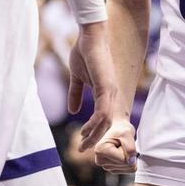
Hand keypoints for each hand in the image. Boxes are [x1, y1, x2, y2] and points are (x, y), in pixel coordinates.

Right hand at [67, 21, 119, 149]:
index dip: (96, 132)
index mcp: (105, 93)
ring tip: (83, 144)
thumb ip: (76, 93)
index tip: (84, 143)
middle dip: (95, 138)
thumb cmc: (84, 53)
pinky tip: (86, 130)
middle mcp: (111, 94)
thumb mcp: (77, 77)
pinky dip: (95, 123)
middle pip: (107, 124)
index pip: (104, 118)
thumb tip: (73, 110)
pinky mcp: (106, 86)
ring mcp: (110, 91)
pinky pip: (103, 111)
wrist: (89, 35)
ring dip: (94, 134)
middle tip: (83, 150)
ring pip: (106, 121)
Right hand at [94, 117, 137, 173]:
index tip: (122, 142)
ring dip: (129, 157)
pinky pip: (128, 170)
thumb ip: (130, 147)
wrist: (118, 130)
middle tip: (123, 145)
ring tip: (122, 148)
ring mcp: (105, 166)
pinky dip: (129, 161)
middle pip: (125, 164)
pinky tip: (123, 154)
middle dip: (128, 154)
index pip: (123, 159)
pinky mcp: (112, 169)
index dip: (127, 150)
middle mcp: (100, 160)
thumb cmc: (121, 130)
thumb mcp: (127, 134)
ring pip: (127, 168)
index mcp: (100, 150)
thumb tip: (131, 163)